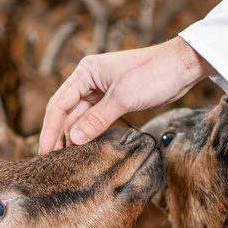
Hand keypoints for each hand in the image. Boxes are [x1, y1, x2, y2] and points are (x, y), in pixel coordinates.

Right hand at [38, 37, 213, 154]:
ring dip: (76, 136)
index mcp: (86, 72)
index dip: (50, 129)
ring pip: (81, 117)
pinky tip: (86, 147)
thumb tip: (75, 139)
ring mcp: (101, 90)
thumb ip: (98, 119)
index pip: (59, 103)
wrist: (182, 66)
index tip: (44, 151)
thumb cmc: (154, 73)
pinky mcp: (114, 100)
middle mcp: (89, 80)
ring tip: (68, 159)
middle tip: (53, 161)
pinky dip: (90, 132)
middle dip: (60, 135)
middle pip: (67, 111)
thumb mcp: (124, 97)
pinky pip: (96, 119)